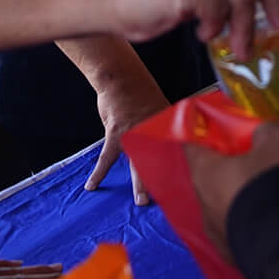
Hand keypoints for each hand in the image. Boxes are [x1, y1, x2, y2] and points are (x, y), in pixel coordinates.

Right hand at [89, 65, 169, 204]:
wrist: (120, 76)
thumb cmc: (137, 91)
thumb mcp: (157, 107)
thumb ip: (160, 126)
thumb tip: (163, 140)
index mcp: (166, 125)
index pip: (177, 150)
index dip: (181, 167)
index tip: (186, 183)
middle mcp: (154, 130)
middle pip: (163, 160)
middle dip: (167, 180)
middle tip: (171, 198)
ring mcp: (135, 132)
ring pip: (139, 163)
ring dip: (141, 183)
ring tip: (141, 201)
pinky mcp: (117, 132)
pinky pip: (107, 158)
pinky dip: (99, 172)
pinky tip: (92, 185)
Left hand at [185, 122, 278, 261]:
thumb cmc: (275, 184)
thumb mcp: (277, 140)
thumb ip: (264, 133)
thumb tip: (261, 138)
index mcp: (205, 174)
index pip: (194, 146)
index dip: (207, 135)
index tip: (223, 129)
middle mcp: (204, 207)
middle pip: (214, 179)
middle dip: (234, 169)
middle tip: (260, 159)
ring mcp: (220, 238)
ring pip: (230, 209)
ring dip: (247, 199)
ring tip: (276, 193)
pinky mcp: (238, 259)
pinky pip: (246, 232)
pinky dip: (258, 224)